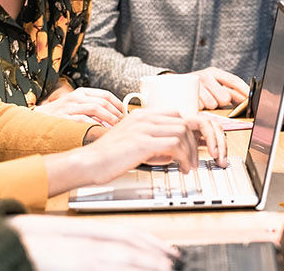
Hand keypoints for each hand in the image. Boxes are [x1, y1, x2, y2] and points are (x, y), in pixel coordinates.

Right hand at [8, 215, 176, 270]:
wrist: (1, 243)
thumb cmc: (26, 245)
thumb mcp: (61, 244)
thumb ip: (83, 247)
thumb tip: (100, 257)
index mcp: (82, 231)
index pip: (123, 232)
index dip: (147, 239)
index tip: (164, 248)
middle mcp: (84, 239)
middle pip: (127, 240)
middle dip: (153, 250)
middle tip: (173, 259)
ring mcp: (80, 251)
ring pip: (123, 254)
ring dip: (147, 261)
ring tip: (166, 267)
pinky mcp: (76, 261)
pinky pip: (108, 265)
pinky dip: (128, 268)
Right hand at [35, 87, 124, 125]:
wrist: (36, 120)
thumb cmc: (59, 114)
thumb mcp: (75, 105)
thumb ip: (91, 107)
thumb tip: (112, 116)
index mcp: (81, 92)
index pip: (105, 94)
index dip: (118, 104)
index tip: (124, 113)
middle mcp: (76, 97)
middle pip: (103, 102)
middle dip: (116, 113)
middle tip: (122, 122)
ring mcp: (71, 107)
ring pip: (96, 109)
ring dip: (109, 118)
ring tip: (116, 127)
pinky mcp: (66, 118)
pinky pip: (85, 120)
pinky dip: (96, 125)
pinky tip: (102, 131)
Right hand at [76, 109, 227, 184]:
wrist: (88, 163)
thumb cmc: (107, 157)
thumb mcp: (131, 142)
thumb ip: (151, 141)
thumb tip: (171, 152)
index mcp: (141, 115)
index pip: (175, 115)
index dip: (188, 131)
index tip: (192, 146)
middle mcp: (143, 118)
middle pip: (183, 123)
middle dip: (194, 143)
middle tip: (194, 159)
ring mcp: (143, 128)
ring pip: (182, 133)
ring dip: (191, 152)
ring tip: (188, 167)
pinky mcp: (143, 142)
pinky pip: (175, 145)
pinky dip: (184, 158)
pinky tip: (182, 168)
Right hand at [188, 67, 248, 109]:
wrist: (171, 85)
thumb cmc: (196, 87)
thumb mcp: (212, 84)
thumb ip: (229, 91)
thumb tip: (246, 99)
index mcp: (214, 72)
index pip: (233, 80)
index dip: (244, 90)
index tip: (251, 99)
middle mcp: (206, 76)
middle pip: (225, 97)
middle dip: (222, 102)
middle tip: (214, 100)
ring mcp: (197, 85)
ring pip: (213, 104)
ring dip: (209, 106)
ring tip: (203, 101)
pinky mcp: (188, 94)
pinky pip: (201, 107)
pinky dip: (200, 108)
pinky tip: (196, 102)